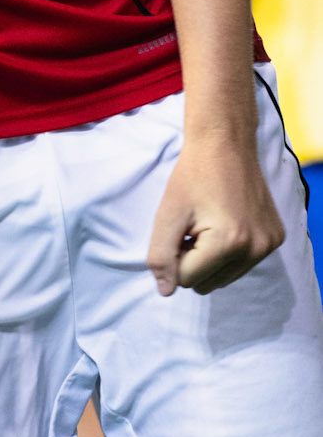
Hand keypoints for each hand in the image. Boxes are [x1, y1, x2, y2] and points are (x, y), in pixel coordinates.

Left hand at [146, 137, 285, 294]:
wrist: (226, 145)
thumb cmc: (192, 177)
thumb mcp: (167, 214)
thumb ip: (161, 256)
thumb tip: (166, 292)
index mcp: (228, 244)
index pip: (186, 280)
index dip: (175, 255)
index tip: (180, 228)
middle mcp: (256, 249)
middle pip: (206, 284)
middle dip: (192, 261)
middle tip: (193, 227)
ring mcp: (269, 246)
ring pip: (223, 278)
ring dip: (209, 260)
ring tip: (208, 225)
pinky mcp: (276, 239)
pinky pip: (242, 265)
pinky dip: (228, 253)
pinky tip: (226, 223)